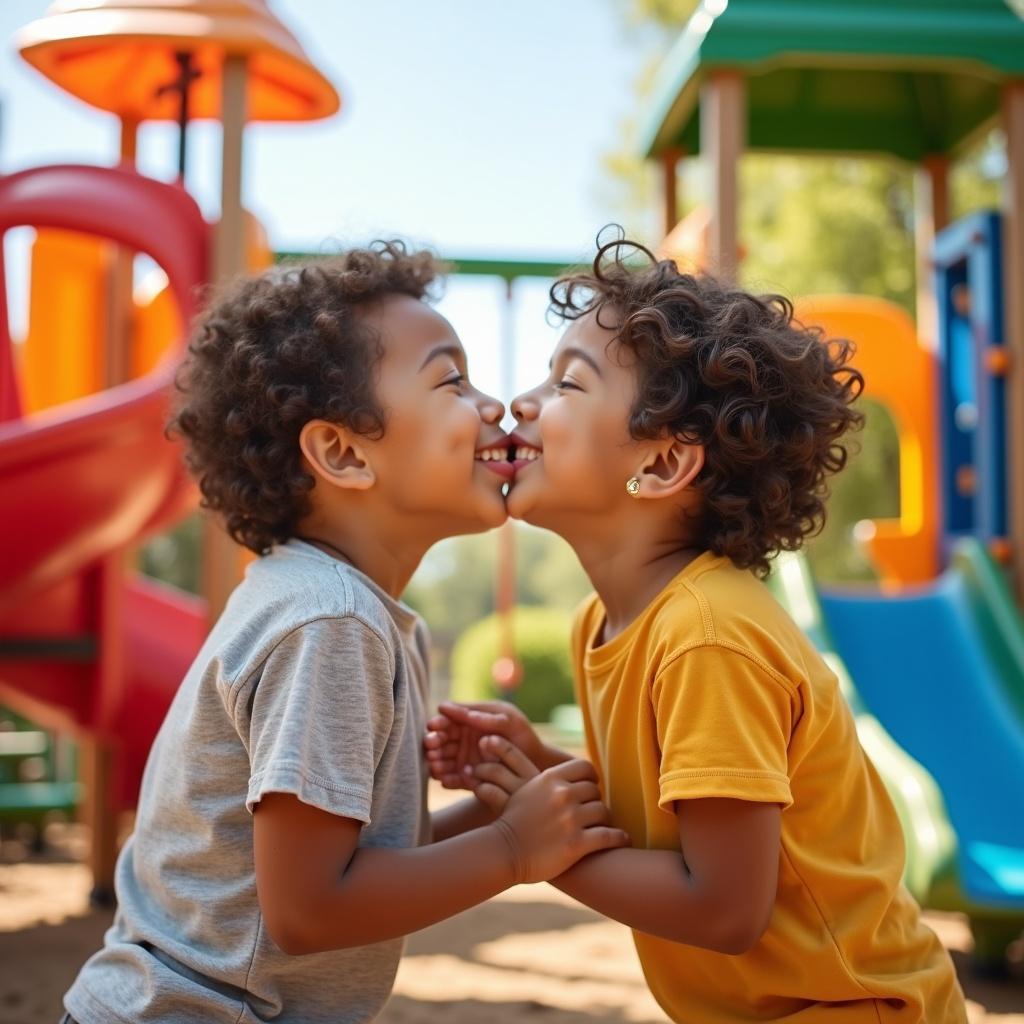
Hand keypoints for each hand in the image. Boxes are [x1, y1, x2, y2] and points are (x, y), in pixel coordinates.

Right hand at [424, 700, 546, 790]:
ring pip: (441, 760)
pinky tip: (444, 779)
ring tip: (435, 764)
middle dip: (432, 742)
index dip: (438, 722)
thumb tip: (454, 709)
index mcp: (468, 721)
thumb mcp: (508, 720)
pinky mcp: (466, 777)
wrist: (534, 762)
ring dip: (435, 762)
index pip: (447, 720)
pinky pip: (452, 779)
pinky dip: (446, 779)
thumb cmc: (521, 734)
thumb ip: (484, 717)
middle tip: (431, 745)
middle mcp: (461, 740)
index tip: (434, 726)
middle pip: (439, 740)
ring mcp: (462, 759)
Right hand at [489, 750, 628, 883]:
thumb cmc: (513, 822)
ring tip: (604, 828)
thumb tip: (570, 776)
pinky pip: (609, 836)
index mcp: (551, 778)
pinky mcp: (576, 844)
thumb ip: (550, 781)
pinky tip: (623, 840)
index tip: (591, 789)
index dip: (591, 778)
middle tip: (594, 814)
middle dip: (594, 802)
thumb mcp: (527, 790)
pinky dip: (619, 838)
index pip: (585, 767)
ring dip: (605, 821)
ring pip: (604, 812)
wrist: (502, 852)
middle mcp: (562, 794)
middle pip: (595, 791)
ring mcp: (570, 819)